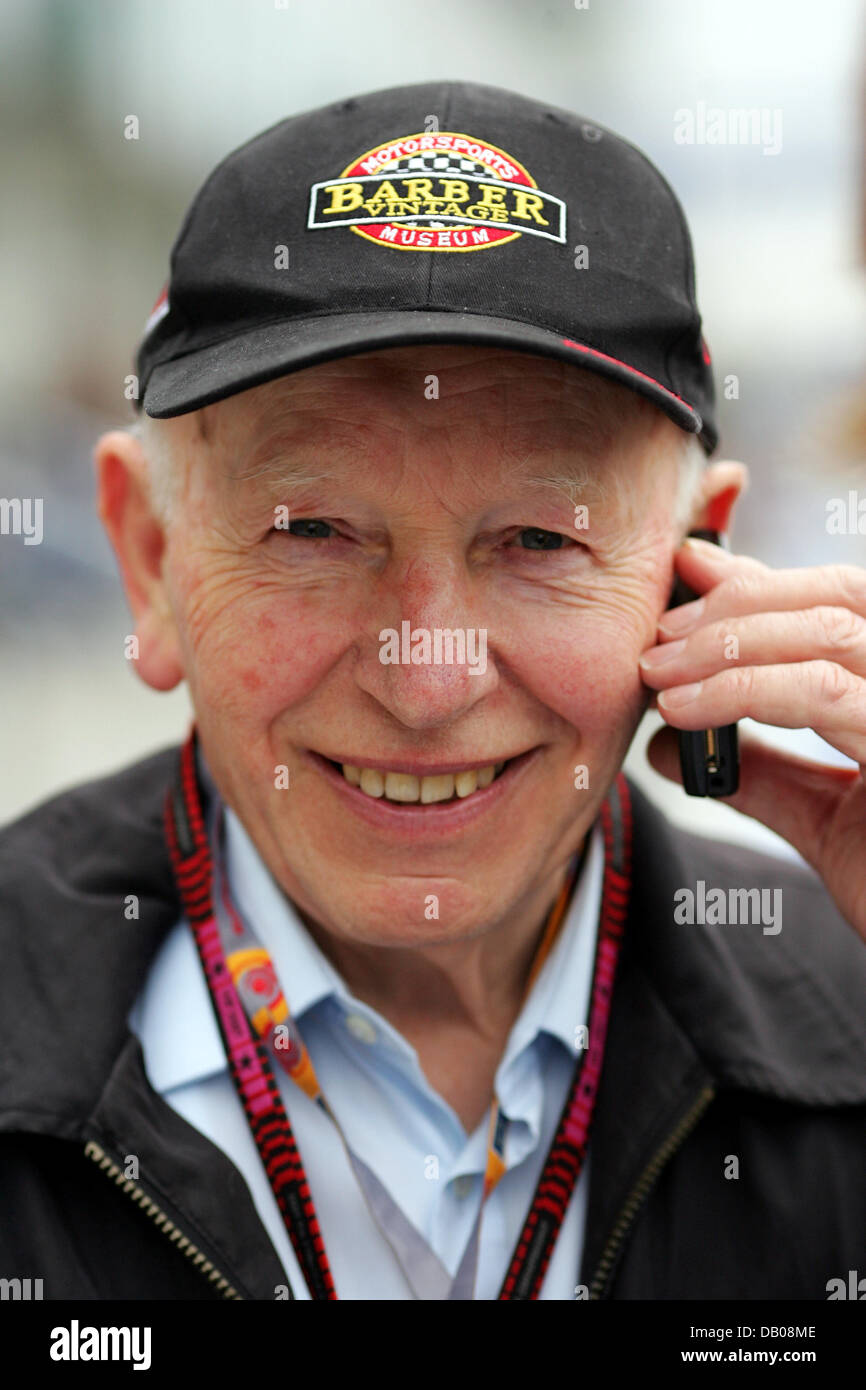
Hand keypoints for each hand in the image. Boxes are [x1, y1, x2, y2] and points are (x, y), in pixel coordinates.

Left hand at [639, 538, 865, 943]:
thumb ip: (764, 774)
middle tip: (660, 639)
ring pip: (826, 633)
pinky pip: (820, 692)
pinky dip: (740, 691)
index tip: (688, 578)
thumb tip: (669, 747)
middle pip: (837, 596)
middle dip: (736, 606)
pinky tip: (685, 711)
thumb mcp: (827, 819)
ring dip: (726, 645)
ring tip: (659, 675)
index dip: (761, 582)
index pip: (842, 599)